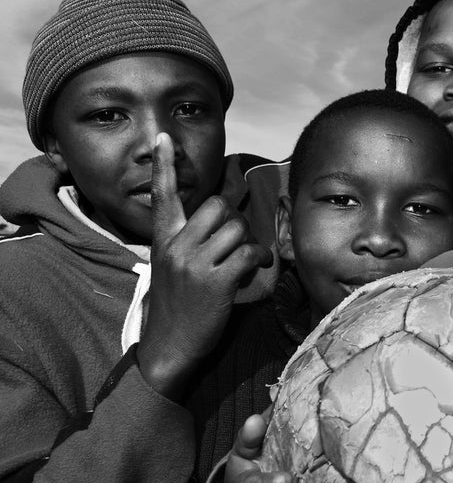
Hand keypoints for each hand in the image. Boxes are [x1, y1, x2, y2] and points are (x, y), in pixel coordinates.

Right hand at [138, 133, 272, 399]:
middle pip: (219, 207)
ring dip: (249, 243)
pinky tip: (254, 270)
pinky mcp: (216, 282)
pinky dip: (259, 260)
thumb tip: (225, 219)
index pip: (163, 195)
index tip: (163, 137)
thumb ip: (188, 241)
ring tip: (245, 261)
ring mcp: (195, 264)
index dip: (164, 165)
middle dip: (236, 221)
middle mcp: (177, 246)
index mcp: (163, 239)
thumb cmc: (176, 304)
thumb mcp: (170, 266)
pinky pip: (249, 254)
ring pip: (238, 229)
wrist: (168, 345)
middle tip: (237, 241)